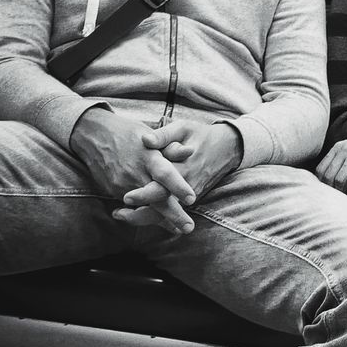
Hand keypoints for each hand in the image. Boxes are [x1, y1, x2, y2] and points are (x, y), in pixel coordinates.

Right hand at [70, 109, 195, 233]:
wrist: (93, 135)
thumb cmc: (128, 132)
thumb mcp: (150, 134)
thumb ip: (170, 147)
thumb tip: (190, 151)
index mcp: (148, 156)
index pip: (165, 173)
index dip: (178, 186)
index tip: (192, 199)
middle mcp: (136, 173)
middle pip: (156, 198)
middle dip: (173, 215)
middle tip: (188, 228)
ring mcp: (123, 184)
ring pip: (144, 207)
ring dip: (161, 218)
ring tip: (177, 229)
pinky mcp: (113, 190)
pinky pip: (132, 205)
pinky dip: (143, 212)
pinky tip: (156, 219)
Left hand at [116, 119, 244, 226]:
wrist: (227, 147)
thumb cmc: (201, 135)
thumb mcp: (184, 128)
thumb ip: (164, 135)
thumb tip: (145, 139)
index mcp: (183, 167)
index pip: (162, 186)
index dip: (144, 194)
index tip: (126, 198)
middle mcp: (187, 186)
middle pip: (163, 206)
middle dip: (140, 213)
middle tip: (118, 213)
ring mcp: (189, 194)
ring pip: (167, 214)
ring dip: (144, 218)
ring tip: (120, 215)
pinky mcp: (190, 198)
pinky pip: (172, 212)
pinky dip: (155, 217)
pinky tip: (136, 217)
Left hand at [315, 129, 346, 199]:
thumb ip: (339, 159)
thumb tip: (329, 179)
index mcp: (337, 147)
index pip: (320, 169)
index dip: (320, 184)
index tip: (325, 193)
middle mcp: (343, 150)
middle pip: (329, 176)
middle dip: (330, 191)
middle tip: (335, 201)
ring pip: (340, 179)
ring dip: (342, 194)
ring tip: (344, 202)